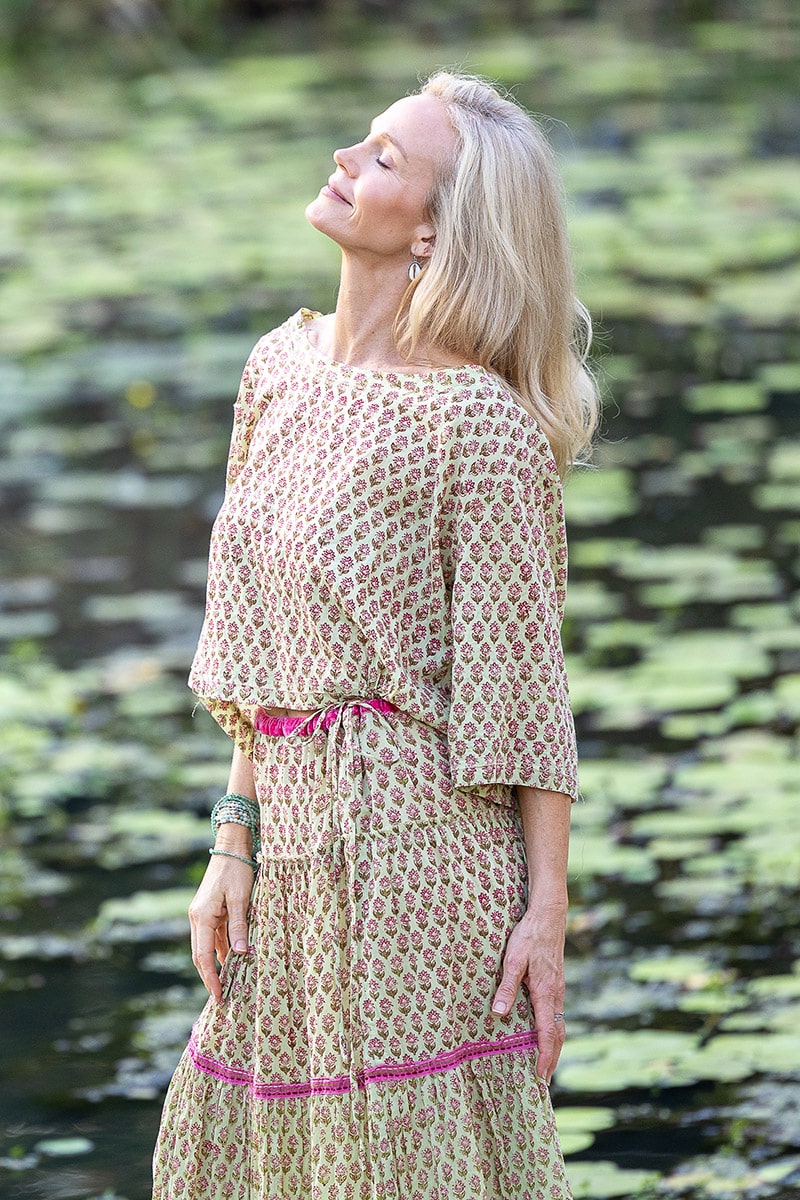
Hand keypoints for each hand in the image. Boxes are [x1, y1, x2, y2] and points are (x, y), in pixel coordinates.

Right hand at [188, 847, 253, 1001]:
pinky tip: (232, 962)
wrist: (231, 848)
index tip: (218, 996)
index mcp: (201, 917)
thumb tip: (241, 954)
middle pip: (200, 955)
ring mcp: (203, 915)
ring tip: (228, 985)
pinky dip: (221, 951)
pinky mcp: (211, 911)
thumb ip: (239, 927)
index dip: (210, 978)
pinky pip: (214, 937)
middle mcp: (197, 918)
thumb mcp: (242, 899)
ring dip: (216, 965)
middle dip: (209, 977)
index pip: (202, 956)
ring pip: (207, 947)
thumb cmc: (237, 872)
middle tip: (221, 998)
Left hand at [490, 906, 566, 1084]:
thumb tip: (499, 1014)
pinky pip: (557, 1013)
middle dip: (551, 1059)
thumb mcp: (513, 960)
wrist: (548, 916)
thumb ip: (507, 987)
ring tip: (545, 1064)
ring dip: (553, 1046)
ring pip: (559, 1024)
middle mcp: (556, 995)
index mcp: (546, 993)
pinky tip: (544, 1033)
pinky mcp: (556, 983)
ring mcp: (558, 989)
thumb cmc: (529, 936)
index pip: (548, 1033)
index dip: (544, 1057)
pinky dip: (553, 1031)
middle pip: (558, 1035)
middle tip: (544, 1081)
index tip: (540, 1077)